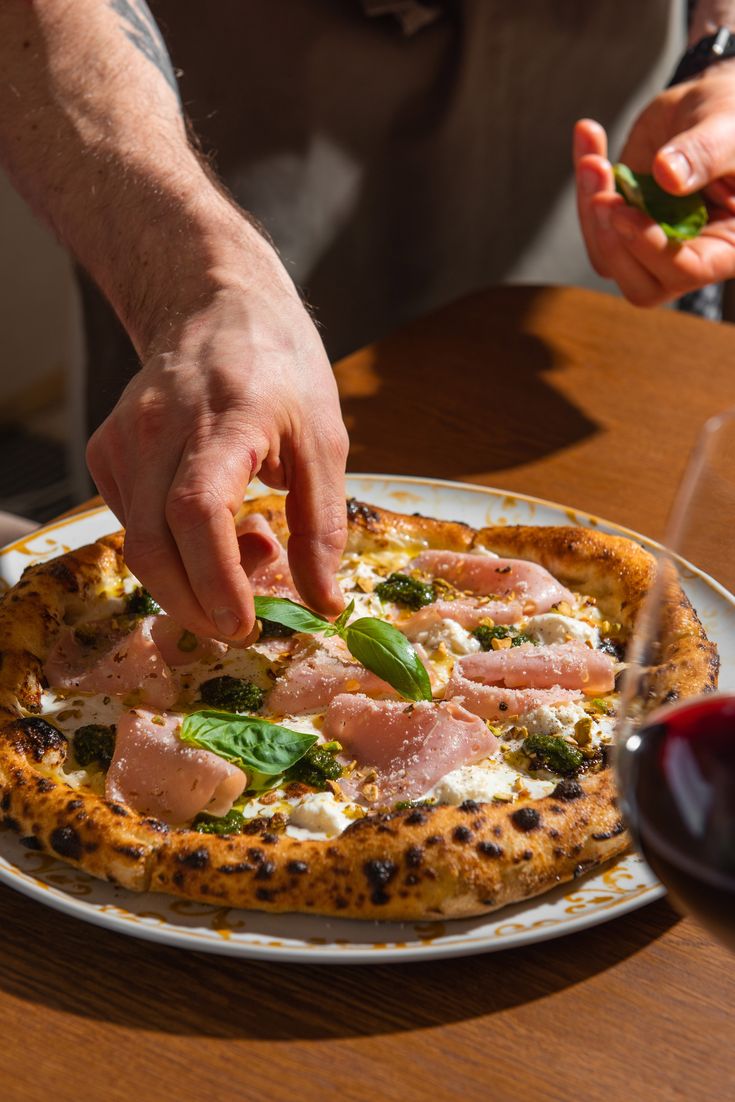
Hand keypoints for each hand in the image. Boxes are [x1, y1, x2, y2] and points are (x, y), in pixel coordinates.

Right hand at [87, 240, 348, 641]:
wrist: (215, 307)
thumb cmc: (281, 370)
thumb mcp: (325, 442)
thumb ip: (322, 527)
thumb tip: (325, 605)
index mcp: (224, 420)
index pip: (197, 513)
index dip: (215, 579)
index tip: (245, 624)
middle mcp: (159, 429)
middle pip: (153, 545)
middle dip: (195, 606)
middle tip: (242, 625)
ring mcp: (123, 439)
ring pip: (138, 543)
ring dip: (190, 576)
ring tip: (253, 544)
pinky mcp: (106, 450)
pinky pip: (132, 523)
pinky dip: (171, 548)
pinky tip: (216, 524)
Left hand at [574, 62, 734, 305]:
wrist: (707, 105)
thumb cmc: (733, 117)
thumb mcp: (729, 127)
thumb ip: (706, 153)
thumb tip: (668, 176)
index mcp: (729, 244)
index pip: (690, 270)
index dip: (652, 249)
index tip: (622, 211)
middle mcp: (690, 255)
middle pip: (641, 285)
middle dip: (613, 244)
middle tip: (600, 196)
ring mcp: (652, 244)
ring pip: (608, 258)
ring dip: (590, 211)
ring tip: (593, 159)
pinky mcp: (623, 224)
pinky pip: (594, 224)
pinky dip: (584, 184)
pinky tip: (589, 136)